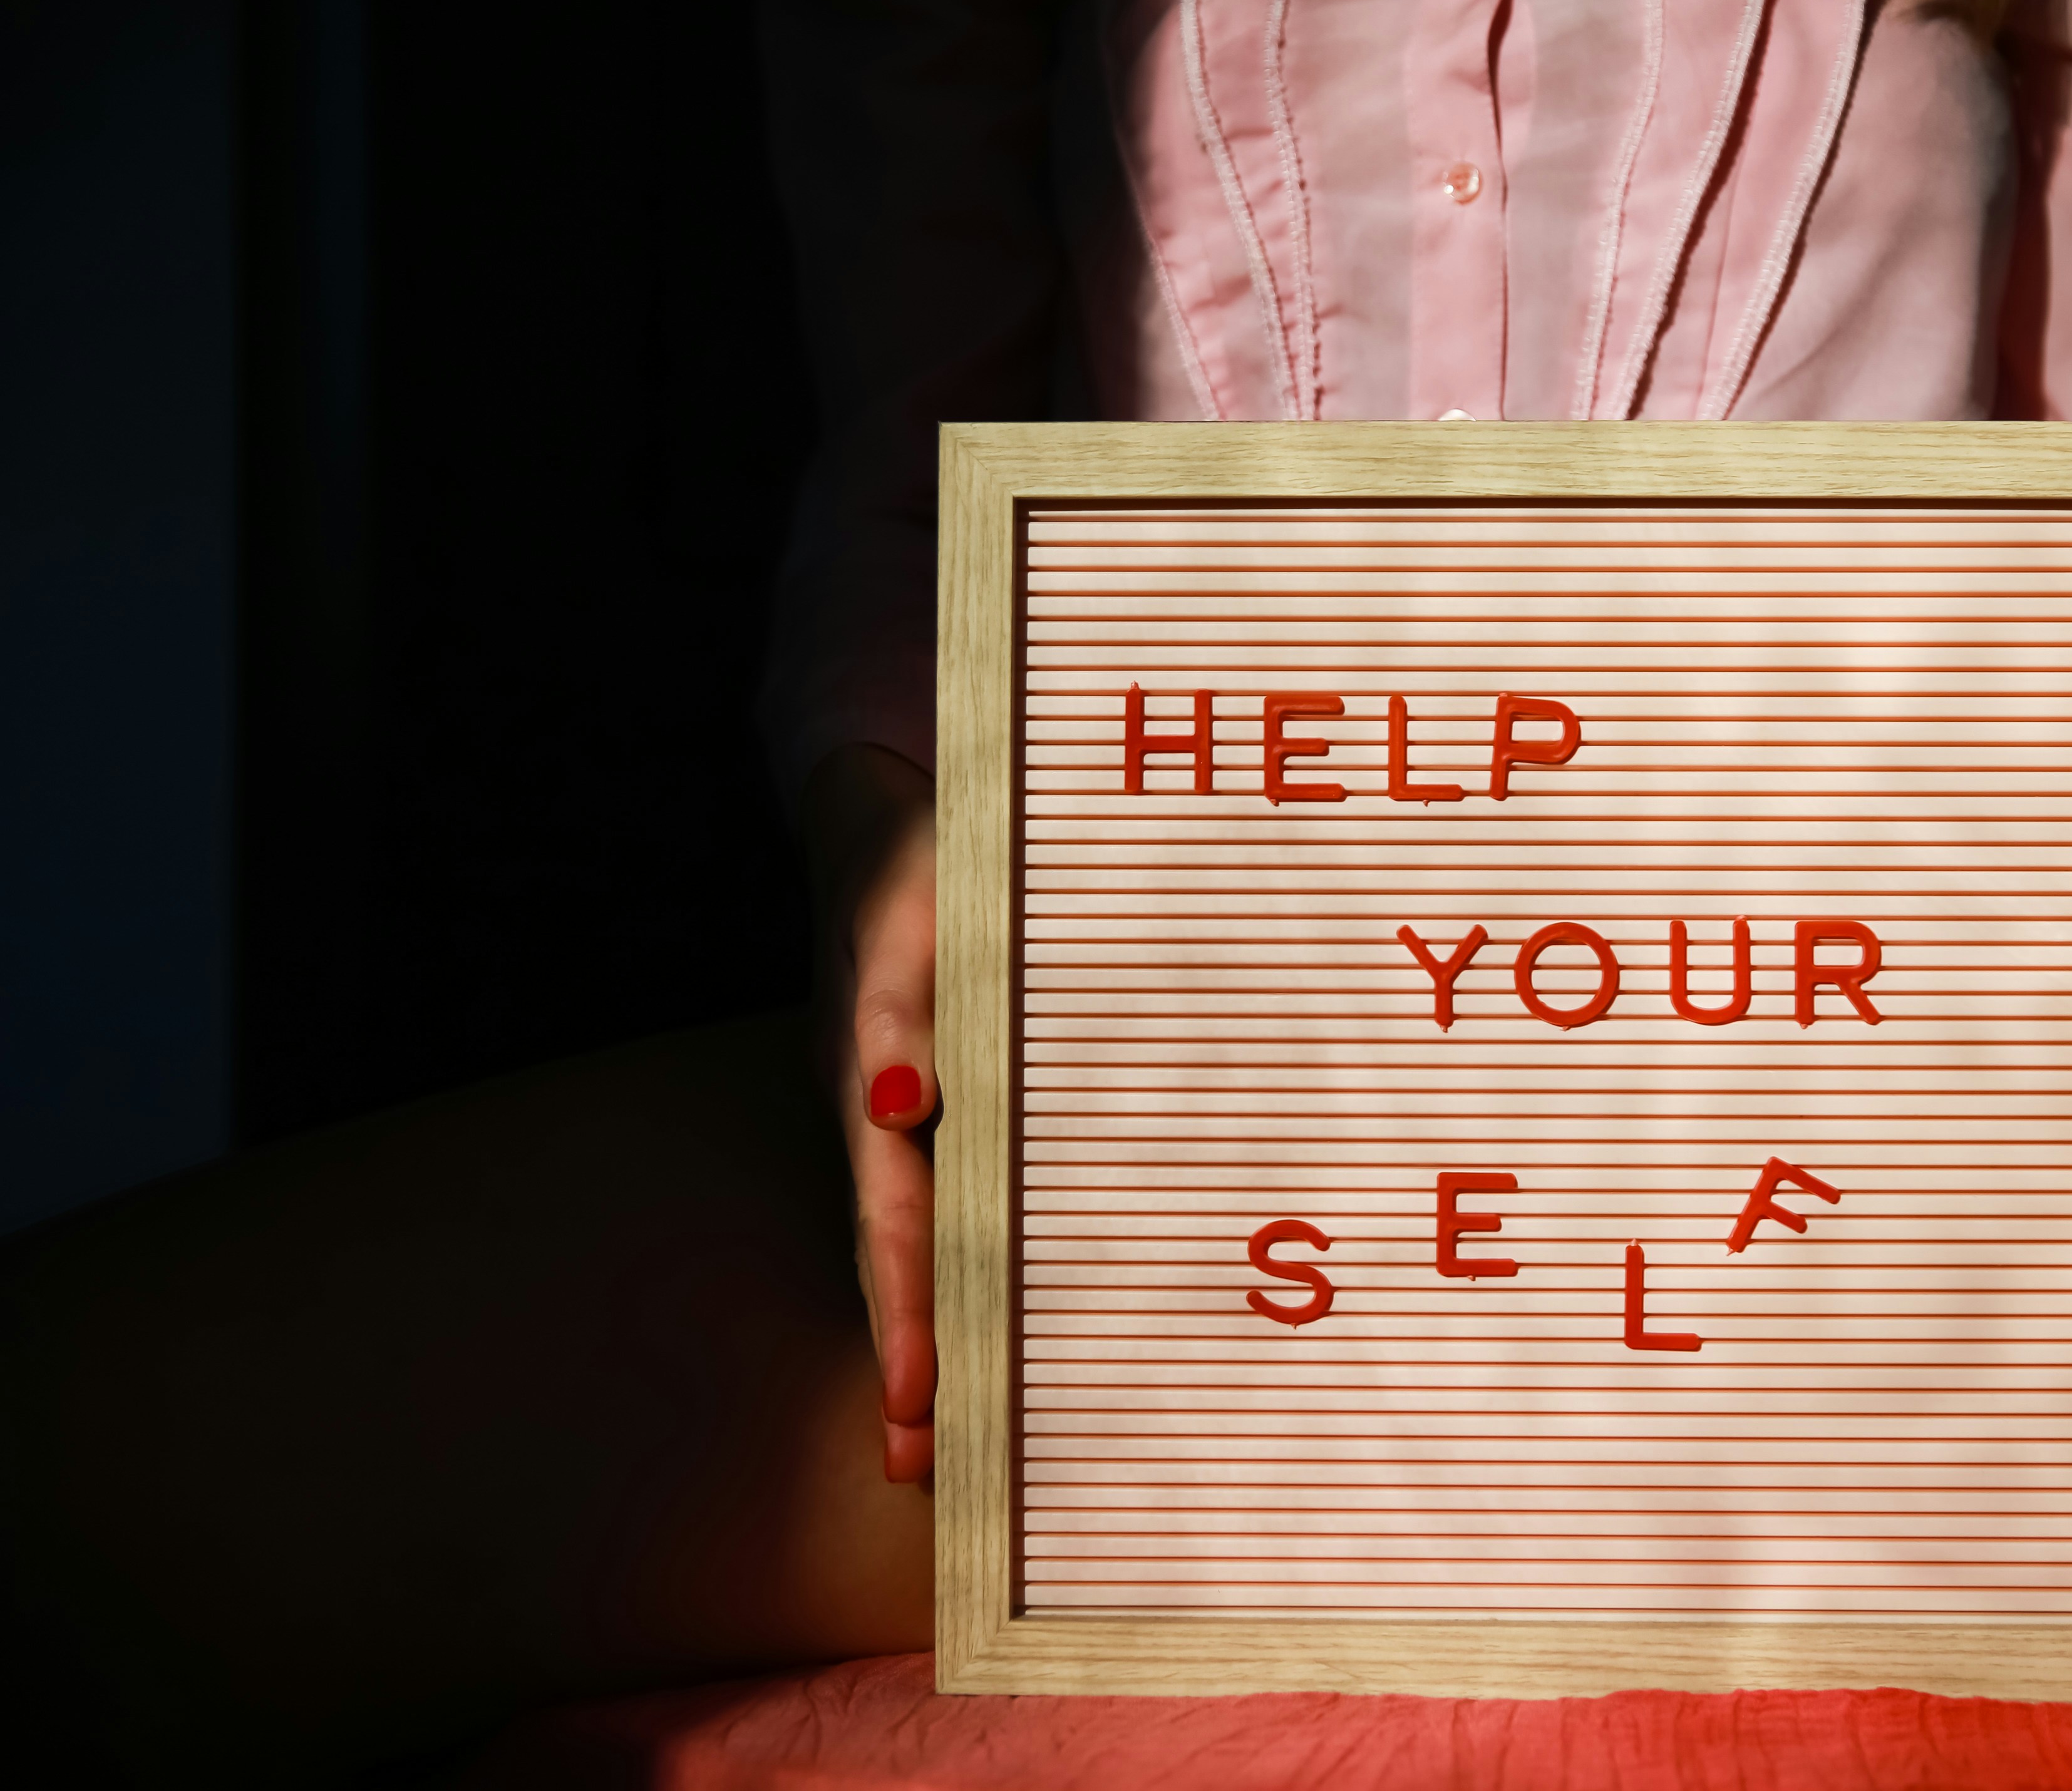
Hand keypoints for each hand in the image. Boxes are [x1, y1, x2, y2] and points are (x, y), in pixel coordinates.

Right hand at [802, 743, 939, 1484]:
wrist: (894, 819)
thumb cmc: (931, 849)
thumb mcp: (922, 895)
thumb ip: (906, 997)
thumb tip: (895, 1104)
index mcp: (876, 1059)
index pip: (892, 1200)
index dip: (905, 1295)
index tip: (911, 1387)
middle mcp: (882, 1101)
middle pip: (893, 1245)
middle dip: (906, 1351)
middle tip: (914, 1461)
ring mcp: (906, 1108)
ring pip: (918, 1235)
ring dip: (927, 1334)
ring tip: (931, 1447)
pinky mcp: (941, 1104)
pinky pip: (949, 1200)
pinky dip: (961, 1275)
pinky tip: (986, 1341)